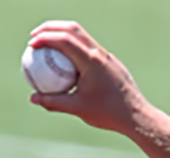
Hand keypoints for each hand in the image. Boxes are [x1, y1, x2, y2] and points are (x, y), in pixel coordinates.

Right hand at [26, 21, 148, 134]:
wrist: (138, 116)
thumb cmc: (109, 113)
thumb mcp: (78, 108)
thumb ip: (53, 102)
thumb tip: (33, 98)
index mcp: (91, 61)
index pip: (64, 39)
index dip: (44, 37)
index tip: (31, 45)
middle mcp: (100, 54)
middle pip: (73, 29)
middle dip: (50, 27)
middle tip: (34, 37)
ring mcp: (108, 57)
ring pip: (82, 36)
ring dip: (63, 35)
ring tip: (47, 46)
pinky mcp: (111, 63)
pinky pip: (89, 49)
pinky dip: (74, 48)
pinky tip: (65, 62)